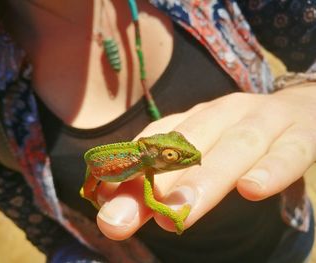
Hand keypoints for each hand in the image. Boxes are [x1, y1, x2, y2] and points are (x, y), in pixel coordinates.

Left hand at [95, 85, 315, 239]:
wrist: (302, 108)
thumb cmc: (242, 135)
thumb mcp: (203, 149)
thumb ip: (163, 172)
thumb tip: (114, 198)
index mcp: (199, 118)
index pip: (158, 141)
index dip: (129, 168)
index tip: (101, 197)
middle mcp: (226, 114)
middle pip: (189, 145)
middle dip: (154, 182)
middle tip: (121, 219)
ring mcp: (264, 121)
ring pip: (234, 147)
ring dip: (204, 178)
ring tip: (177, 211)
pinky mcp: (301, 135)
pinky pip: (287, 152)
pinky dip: (271, 169)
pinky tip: (251, 189)